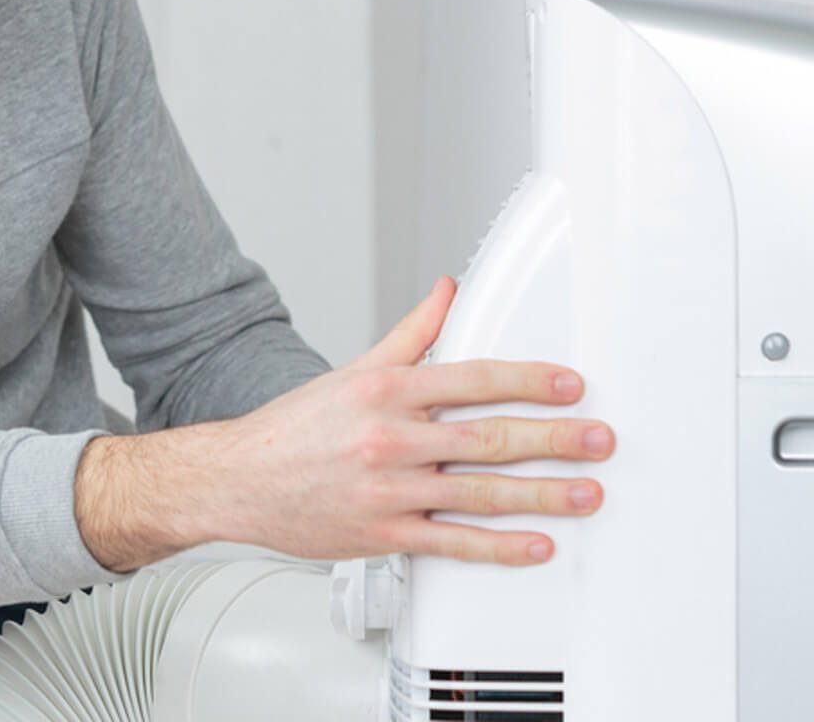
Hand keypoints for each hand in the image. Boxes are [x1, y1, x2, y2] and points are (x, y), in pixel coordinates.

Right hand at [74, 276, 614, 571]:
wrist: (240, 479)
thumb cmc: (294, 428)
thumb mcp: (354, 369)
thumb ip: (410, 332)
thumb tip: (447, 292)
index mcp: (386, 390)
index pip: (472, 378)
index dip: (529, 380)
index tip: (569, 384)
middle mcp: (390, 438)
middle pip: (487, 437)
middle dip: (553, 438)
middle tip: (598, 439)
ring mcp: (389, 490)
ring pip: (479, 492)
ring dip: (542, 494)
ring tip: (586, 492)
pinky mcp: (384, 535)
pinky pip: (452, 543)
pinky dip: (498, 546)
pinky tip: (536, 544)